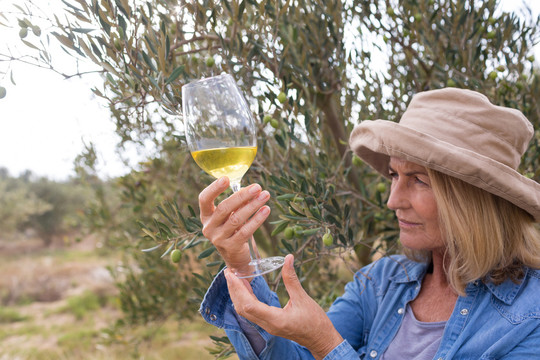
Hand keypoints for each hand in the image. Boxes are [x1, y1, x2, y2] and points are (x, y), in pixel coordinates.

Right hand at [198, 176, 270, 274]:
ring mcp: (219, 239)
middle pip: (224, 208)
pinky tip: (266, 210)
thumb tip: (253, 189)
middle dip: (242, 196)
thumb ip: (238, 203)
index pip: (204, 199)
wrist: (235, 257)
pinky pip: (245, 231)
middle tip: (257, 187)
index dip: (214, 188)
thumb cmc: (233, 230)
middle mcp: (209, 227)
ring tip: (265, 195)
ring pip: (236, 219)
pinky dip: (257, 219)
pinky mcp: (231, 247)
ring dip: (253, 205)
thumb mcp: (231, 215)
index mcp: (206, 216)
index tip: (226, 178)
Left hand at [225, 254, 343, 359]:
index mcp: (275, 319)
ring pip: (245, 312)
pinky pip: (252, 313)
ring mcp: (267, 327)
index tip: (231, 275)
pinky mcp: (270, 325)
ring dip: (238, 295)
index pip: (249, 305)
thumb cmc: (315, 321)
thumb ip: (292, 279)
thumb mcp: (303, 298)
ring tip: (234, 278)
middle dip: (233, 290)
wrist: (321, 340)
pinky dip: (245, 299)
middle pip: (242, 308)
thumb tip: (288, 258)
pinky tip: (246, 288)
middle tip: (228, 272)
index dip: (238, 289)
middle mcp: (268, 325)